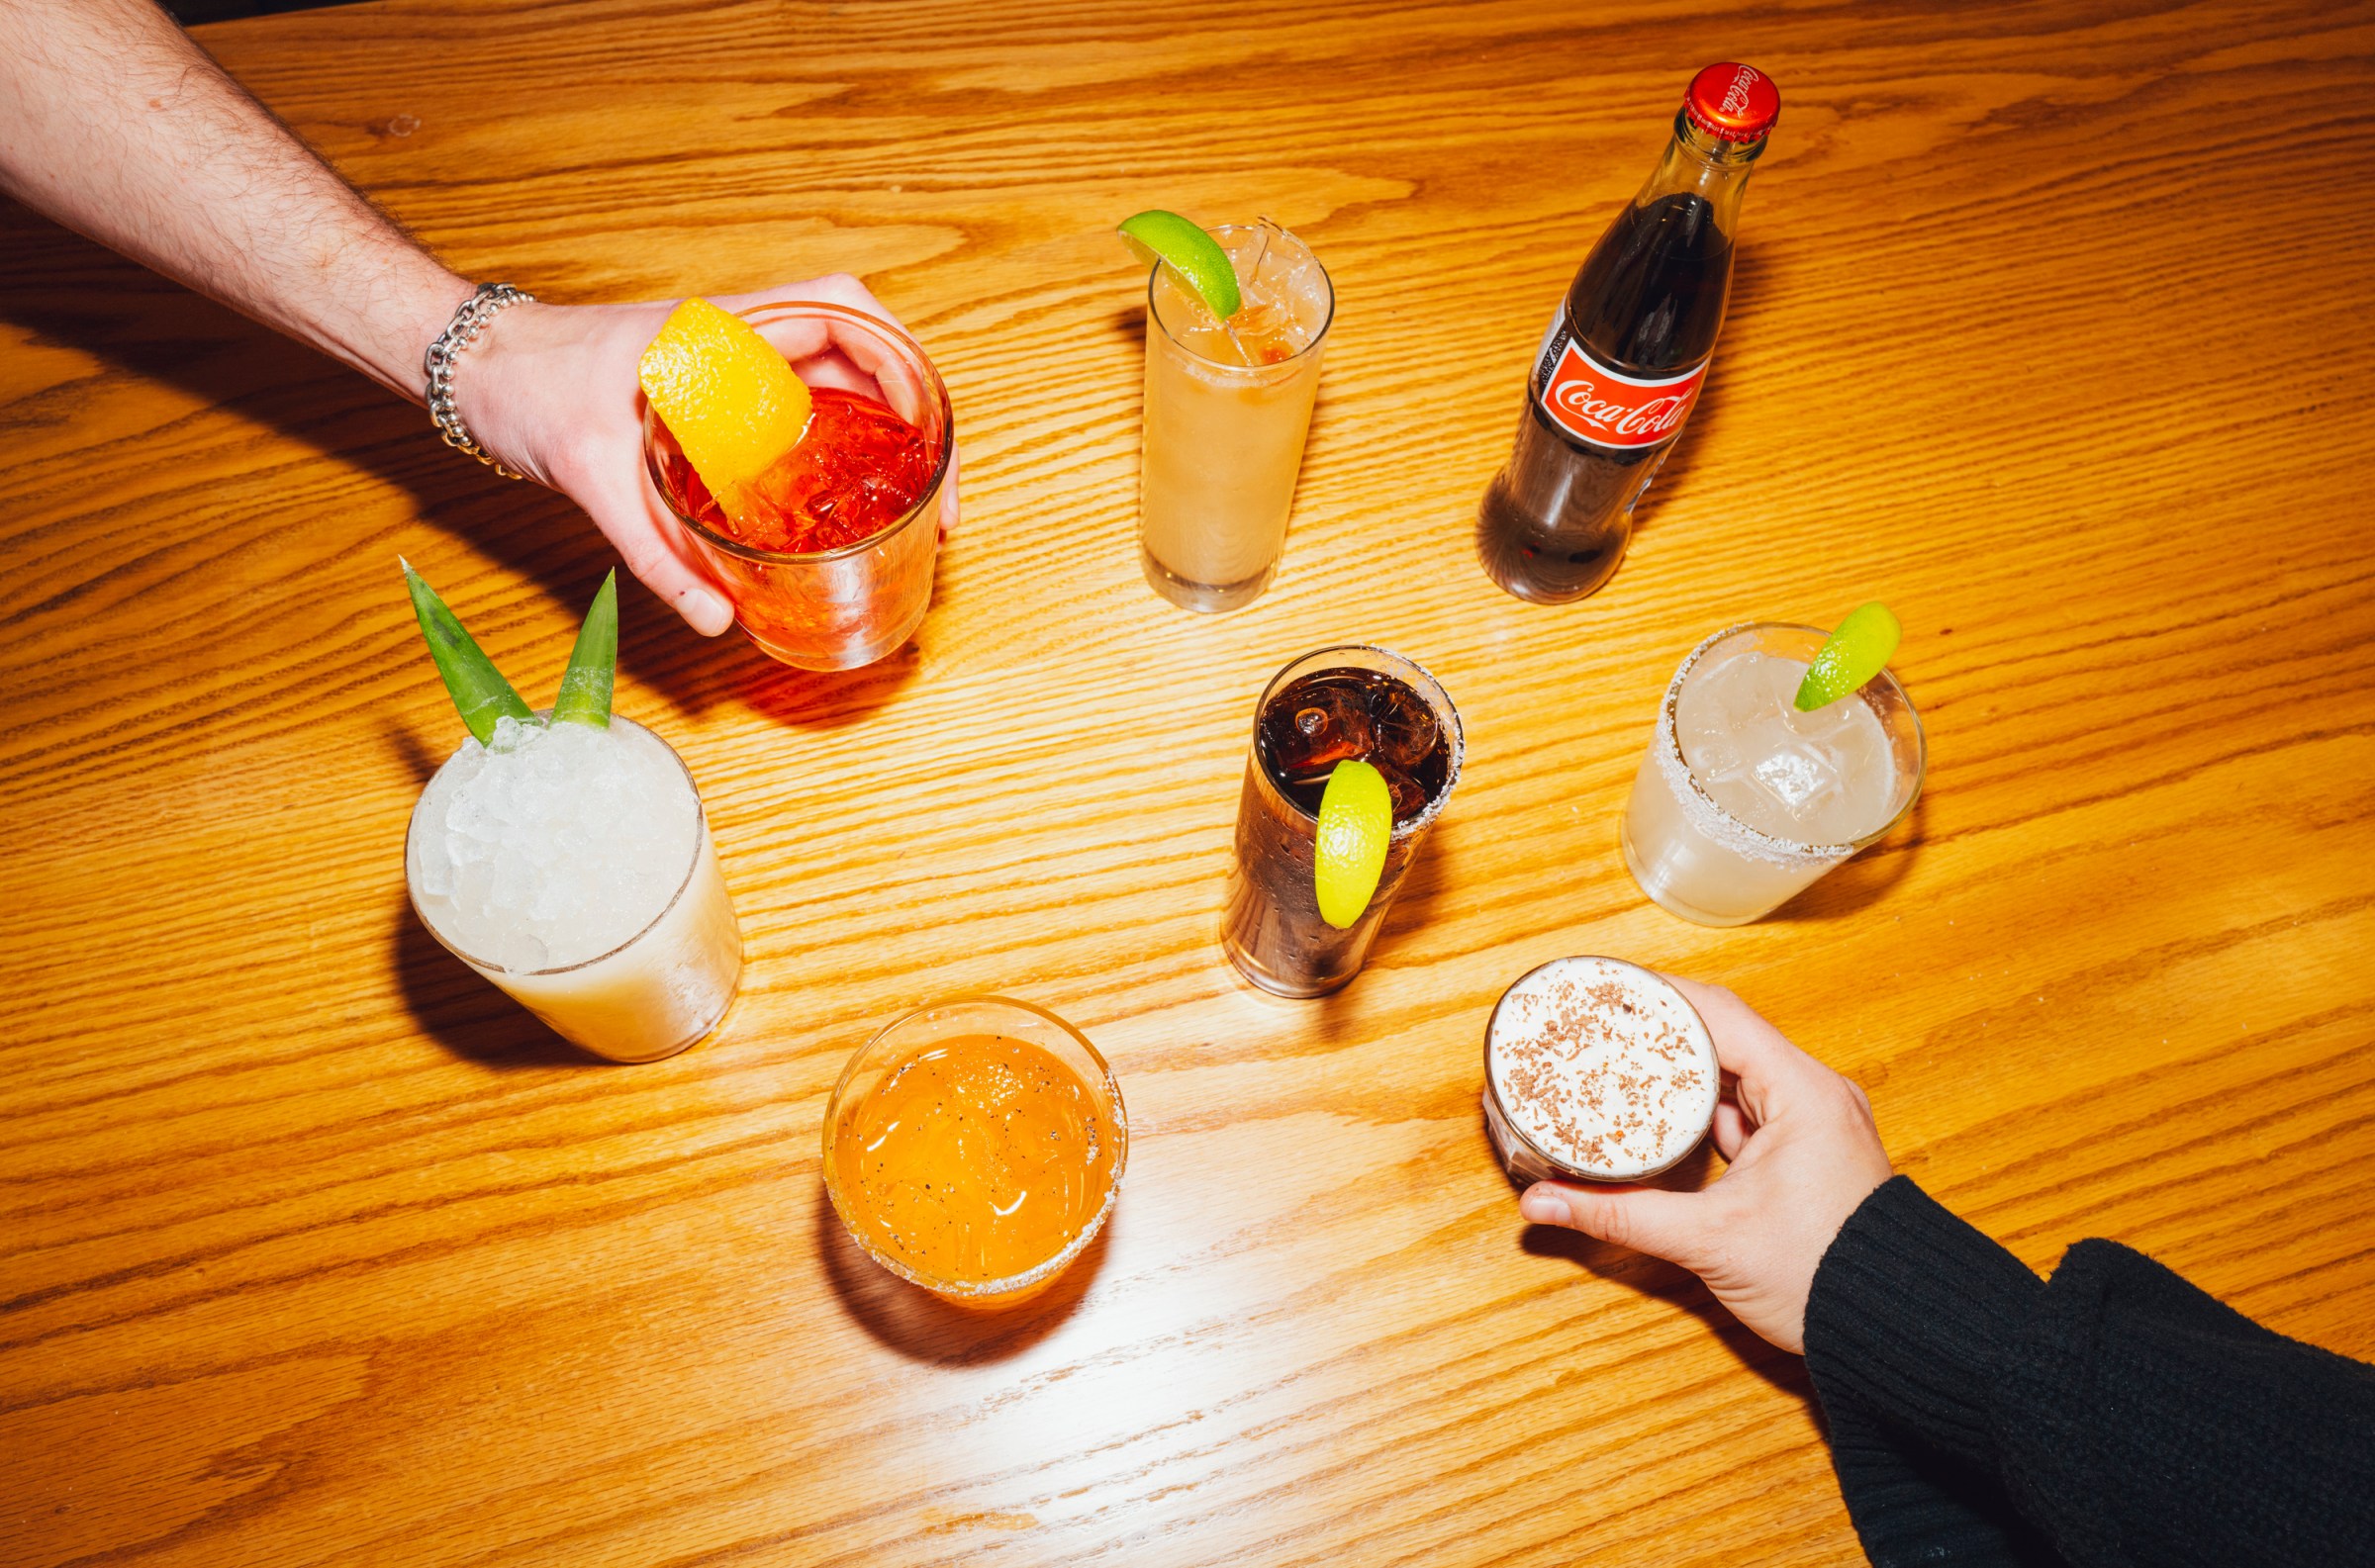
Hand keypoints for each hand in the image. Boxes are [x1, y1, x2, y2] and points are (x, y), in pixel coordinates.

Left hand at [452, 274, 959, 634]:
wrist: (472, 368)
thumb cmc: (525, 388)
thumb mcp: (592, 474)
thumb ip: (655, 552)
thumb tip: (716, 615)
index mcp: (721, 333)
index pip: (843, 309)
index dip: (903, 360)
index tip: (928, 428)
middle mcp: (737, 342)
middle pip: (862, 356)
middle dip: (913, 418)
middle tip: (933, 498)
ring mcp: (730, 369)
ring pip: (836, 385)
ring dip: (882, 433)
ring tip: (907, 503)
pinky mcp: (714, 398)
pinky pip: (797, 410)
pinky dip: (835, 447)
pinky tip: (838, 502)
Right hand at [1516, 975, 1892, 1353]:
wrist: (1894, 1331)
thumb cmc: (1825, 1278)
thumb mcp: (1709, 1240)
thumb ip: (1620, 1215)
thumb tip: (1544, 1204)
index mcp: (1802, 1093)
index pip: (1719, 1015)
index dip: (1657, 996)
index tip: (1602, 988)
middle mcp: (1813, 1095)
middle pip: (1723, 1038)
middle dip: (1657, 1032)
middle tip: (1595, 1026)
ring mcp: (1811, 1124)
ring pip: (1733, 1077)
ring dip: (1678, 1073)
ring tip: (1616, 1063)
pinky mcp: (1805, 1153)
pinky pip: (1745, 1112)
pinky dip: (1700, 1111)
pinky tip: (1658, 1117)